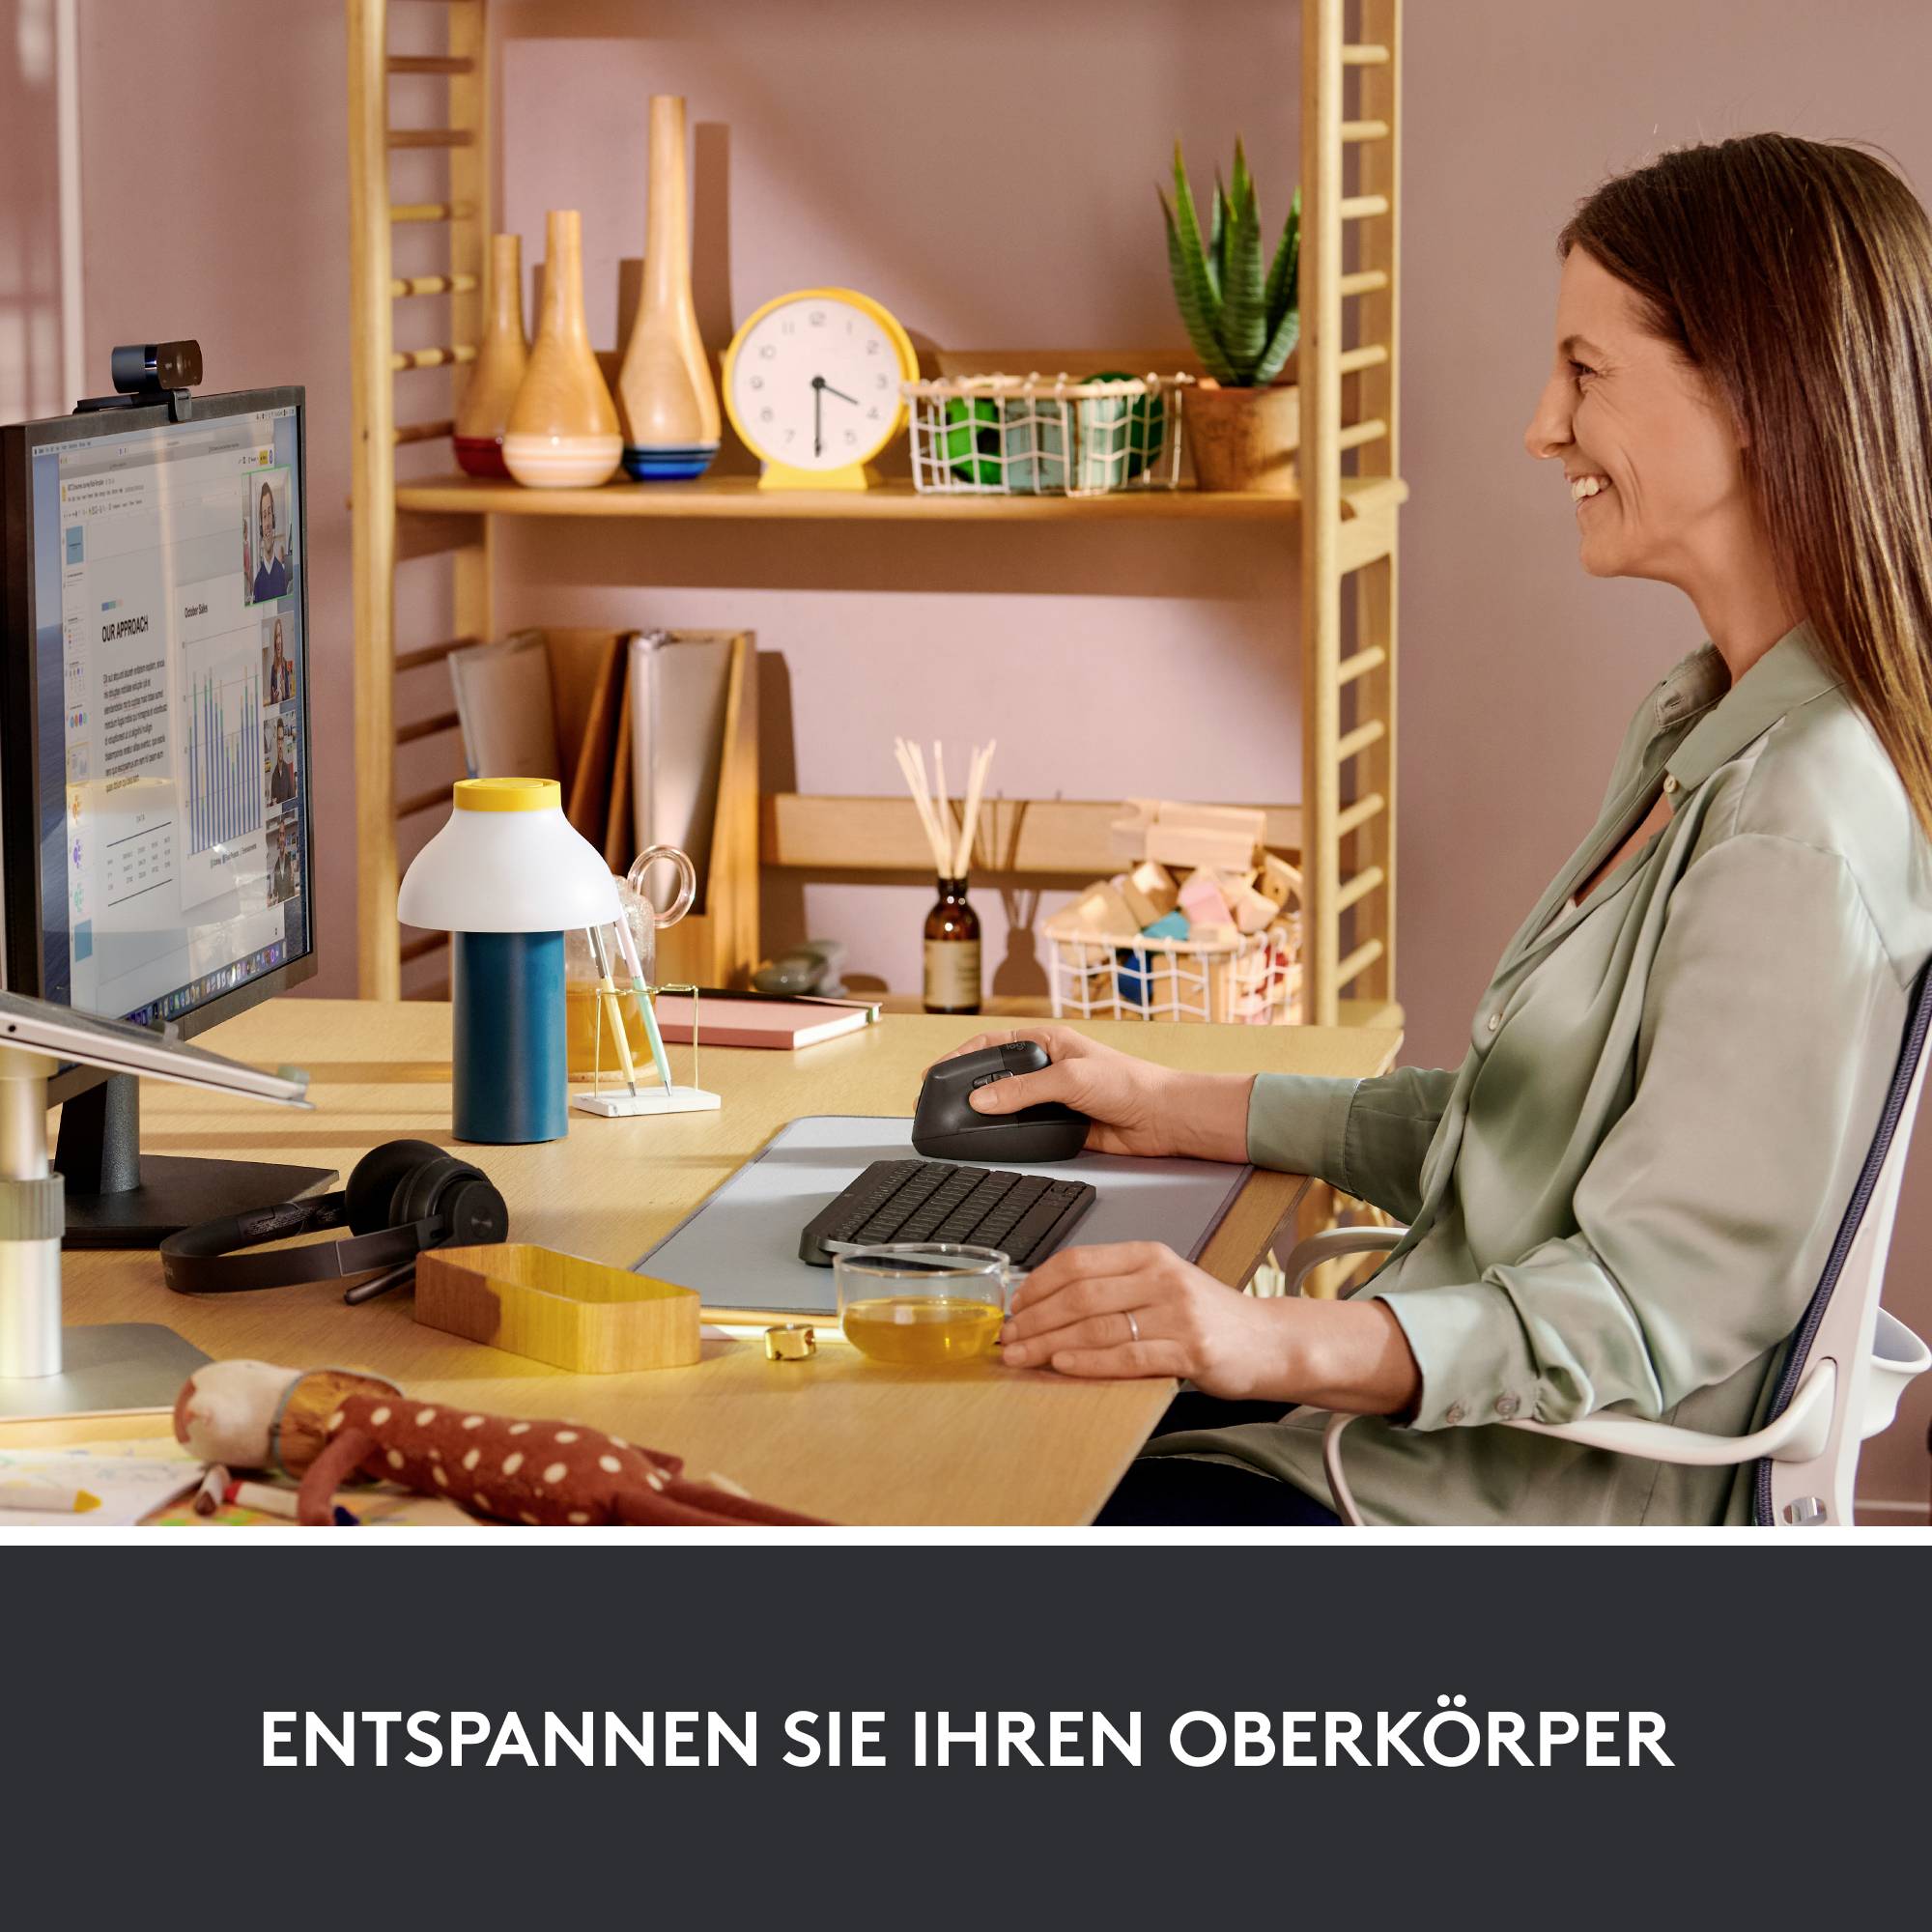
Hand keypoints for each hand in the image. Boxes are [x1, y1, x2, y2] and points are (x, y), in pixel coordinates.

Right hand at [935, 1026, 1183, 1157]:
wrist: (1162, 1118)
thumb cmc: (1128, 1082)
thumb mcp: (1069, 1078)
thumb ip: (1022, 1090)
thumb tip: (981, 1099)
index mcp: (1047, 1041)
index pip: (992, 1044)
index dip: (960, 1056)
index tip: (935, 1072)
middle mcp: (1046, 1067)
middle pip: (995, 1076)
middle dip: (966, 1088)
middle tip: (937, 1102)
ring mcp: (1051, 1098)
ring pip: (1007, 1105)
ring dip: (985, 1114)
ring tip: (955, 1124)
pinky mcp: (1058, 1125)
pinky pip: (1024, 1129)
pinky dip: (1006, 1134)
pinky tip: (990, 1140)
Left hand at [999, 1241, 1276, 1395]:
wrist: (1269, 1342)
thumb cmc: (1209, 1317)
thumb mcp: (1162, 1286)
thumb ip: (1114, 1288)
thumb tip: (1046, 1303)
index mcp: (1149, 1256)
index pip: (1078, 1262)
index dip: (1037, 1285)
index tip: (1012, 1306)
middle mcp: (1162, 1277)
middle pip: (1080, 1295)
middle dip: (1034, 1319)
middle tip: (1006, 1338)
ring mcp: (1179, 1313)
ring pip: (1097, 1326)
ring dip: (1049, 1343)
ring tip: (1021, 1357)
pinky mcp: (1191, 1350)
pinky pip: (1128, 1356)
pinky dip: (1089, 1362)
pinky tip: (1063, 1365)